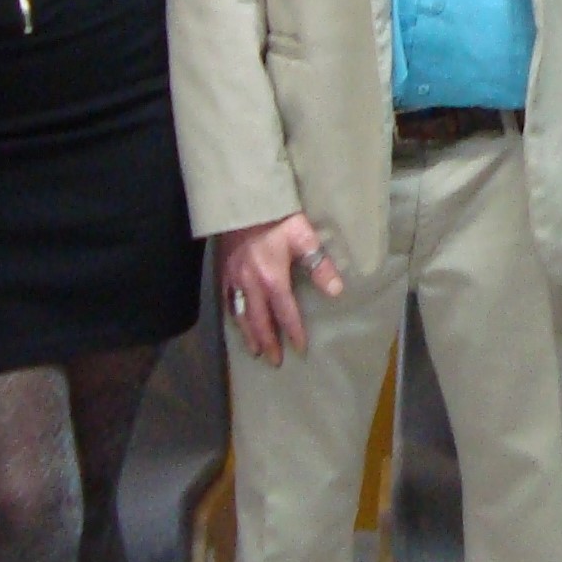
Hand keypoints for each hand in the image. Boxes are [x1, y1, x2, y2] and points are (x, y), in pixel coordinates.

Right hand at [220, 212, 341, 365]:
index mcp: (272, 278)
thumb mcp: (304, 237)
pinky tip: (236, 320)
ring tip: (254, 350)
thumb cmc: (277, 218)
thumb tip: (337, 291)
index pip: (285, 313)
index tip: (299, 349)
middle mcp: (251, 283)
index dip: (293, 332)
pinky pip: (227, 298)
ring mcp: (234, 278)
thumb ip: (320, 265)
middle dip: (268, 342)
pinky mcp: (224, 269)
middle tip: (274, 361)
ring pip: (240, 314)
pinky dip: (232, 314)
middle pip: (259, 320)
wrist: (243, 200)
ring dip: (248, 334)